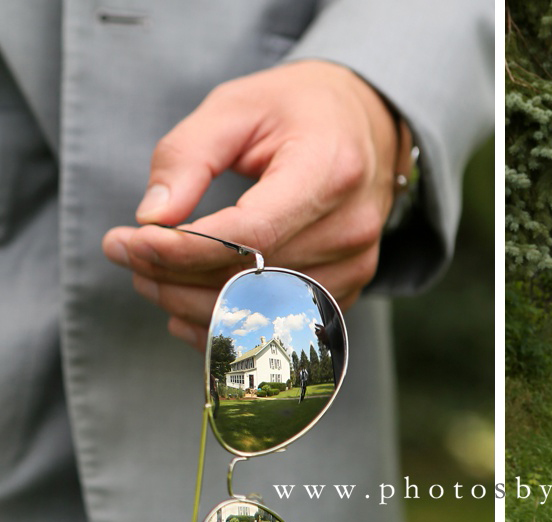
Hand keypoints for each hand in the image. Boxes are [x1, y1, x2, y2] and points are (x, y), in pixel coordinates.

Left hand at [102, 60, 412, 349]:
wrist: (367, 127)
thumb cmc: (299, 110)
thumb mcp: (236, 105)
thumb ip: (188, 155)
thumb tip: (151, 217)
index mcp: (330, 171)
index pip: (253, 232)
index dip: (185, 248)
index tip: (131, 240)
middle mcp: (351, 227)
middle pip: (252, 277)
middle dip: (174, 274)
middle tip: (124, 252)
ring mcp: (355, 265)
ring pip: (261, 310)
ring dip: (192, 302)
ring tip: (148, 275)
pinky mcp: (346, 289)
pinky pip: (278, 325)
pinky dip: (225, 321)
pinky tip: (187, 302)